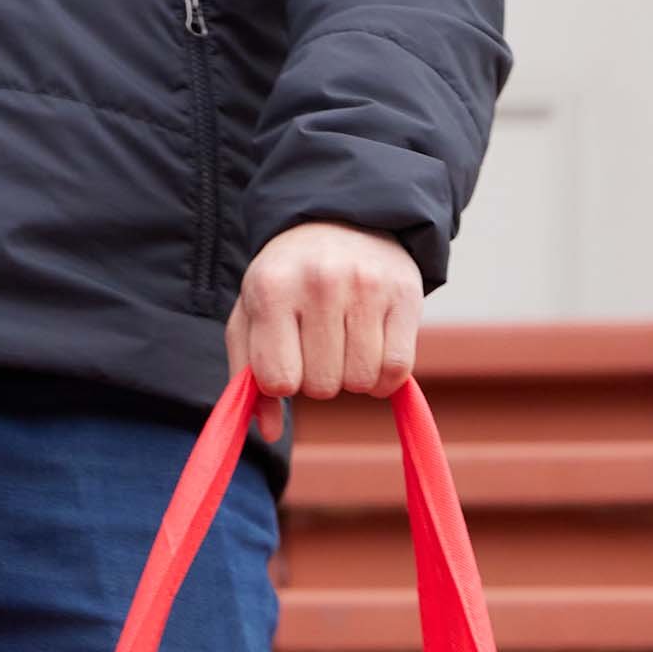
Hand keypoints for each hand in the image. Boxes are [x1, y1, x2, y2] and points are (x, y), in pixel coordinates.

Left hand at [228, 221, 423, 431]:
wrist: (341, 220)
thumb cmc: (288, 281)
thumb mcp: (252, 316)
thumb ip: (247, 376)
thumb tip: (268, 432)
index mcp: (271, 289)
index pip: (278, 381)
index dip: (283, 383)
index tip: (287, 360)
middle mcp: (319, 283)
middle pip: (322, 387)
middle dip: (318, 380)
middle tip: (319, 348)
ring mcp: (366, 286)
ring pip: (361, 381)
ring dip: (353, 379)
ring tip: (345, 347)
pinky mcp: (405, 293)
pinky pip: (397, 369)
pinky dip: (385, 379)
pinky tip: (373, 356)